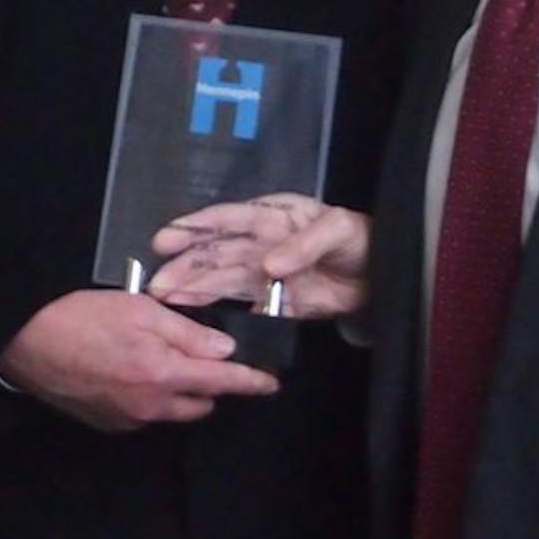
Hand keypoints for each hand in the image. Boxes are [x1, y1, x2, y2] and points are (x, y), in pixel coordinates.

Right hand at [0, 289, 277, 431]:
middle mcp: (150, 407)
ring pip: (172, 411)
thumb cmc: (82, 315)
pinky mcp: (105, 425)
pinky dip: (151, 397)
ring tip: (161, 357)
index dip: (251, 383)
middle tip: (202, 353)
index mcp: (163, 375)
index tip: (271, 383)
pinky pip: (144, 415)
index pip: (222, 383)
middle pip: (200, 403)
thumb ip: (187, 332)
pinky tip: (131, 371)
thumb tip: (225, 352)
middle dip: (211, 384)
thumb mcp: (140, 309)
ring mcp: (126, 421)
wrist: (25, 342)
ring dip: (180, 391)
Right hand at [146, 194, 371, 320]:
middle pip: (217, 254)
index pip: (228, 219)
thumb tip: (269, 265)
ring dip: (194, 290)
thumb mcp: (338, 229)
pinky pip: (244, 307)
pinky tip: (200, 321)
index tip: (166, 237)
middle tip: (157, 283)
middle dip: (185, 267)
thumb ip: (305, 244)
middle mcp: (261, 243)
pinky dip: (223, 315)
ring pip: (222, 281)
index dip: (196, 227)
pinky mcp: (276, 302)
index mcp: (272, 217)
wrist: (381, 276)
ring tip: (165, 300)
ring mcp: (265, 274)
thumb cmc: (359, 240)